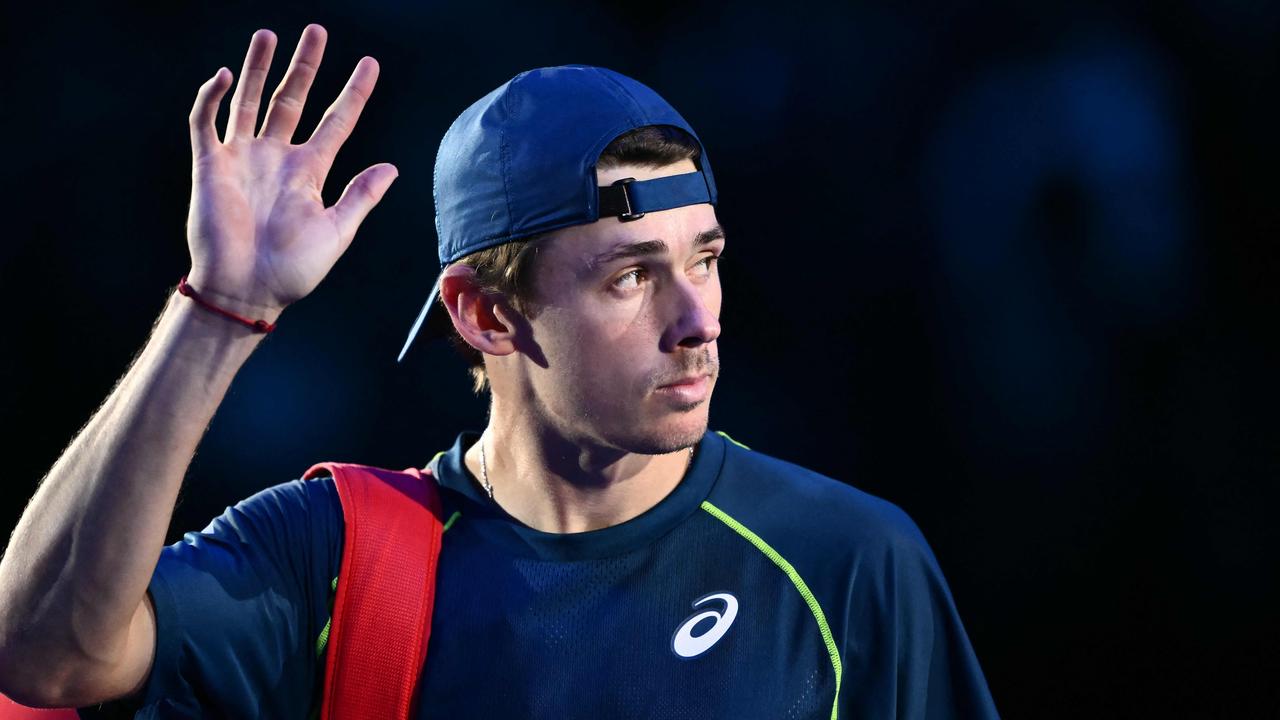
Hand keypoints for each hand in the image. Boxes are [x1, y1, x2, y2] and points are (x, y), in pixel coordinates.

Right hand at [184, 24, 396, 316]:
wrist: (245, 291)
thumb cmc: (292, 271)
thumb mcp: (336, 231)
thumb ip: (361, 196)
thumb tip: (391, 167)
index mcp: (309, 172)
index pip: (337, 121)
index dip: (353, 93)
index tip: (369, 65)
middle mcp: (276, 158)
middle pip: (292, 99)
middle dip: (304, 66)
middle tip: (316, 31)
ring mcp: (242, 158)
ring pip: (250, 101)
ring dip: (259, 68)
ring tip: (269, 35)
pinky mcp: (210, 166)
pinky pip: (206, 122)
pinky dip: (212, 98)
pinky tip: (226, 76)